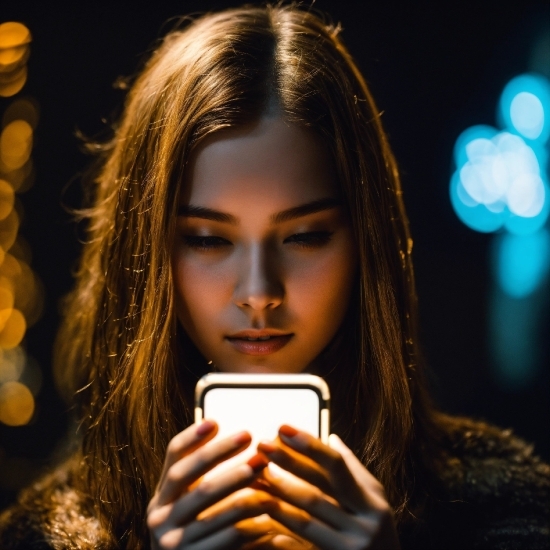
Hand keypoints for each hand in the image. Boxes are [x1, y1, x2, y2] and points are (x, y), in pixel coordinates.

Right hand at [147, 420, 275, 548]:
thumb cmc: (197, 534)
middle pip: (188, 476)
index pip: (172, 458)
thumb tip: (216, 425)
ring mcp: (173, 542)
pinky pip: (227, 536)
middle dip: (220, 453)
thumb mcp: (190, 503)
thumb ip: (199, 474)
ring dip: (239, 482)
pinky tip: (268, 508)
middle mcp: (160, 517)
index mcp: (161, 497)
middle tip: (249, 437)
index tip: (215, 422)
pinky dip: (251, 521)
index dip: (191, 438)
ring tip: (263, 467)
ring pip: (209, 504)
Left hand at [255, 426, 400, 549]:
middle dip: (287, 466)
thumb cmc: (377, 533)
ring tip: (256, 480)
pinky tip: (265, 524)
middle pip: (317, 491)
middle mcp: (364, 526)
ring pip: (305, 521)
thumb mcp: (373, 500)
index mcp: (371, 503)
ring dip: (277, 499)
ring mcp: (350, 549)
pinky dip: (284, 538)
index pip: (337, 466)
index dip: (309, 445)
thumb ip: (352, 469)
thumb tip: (331, 437)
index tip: (283, 428)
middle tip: (261, 447)